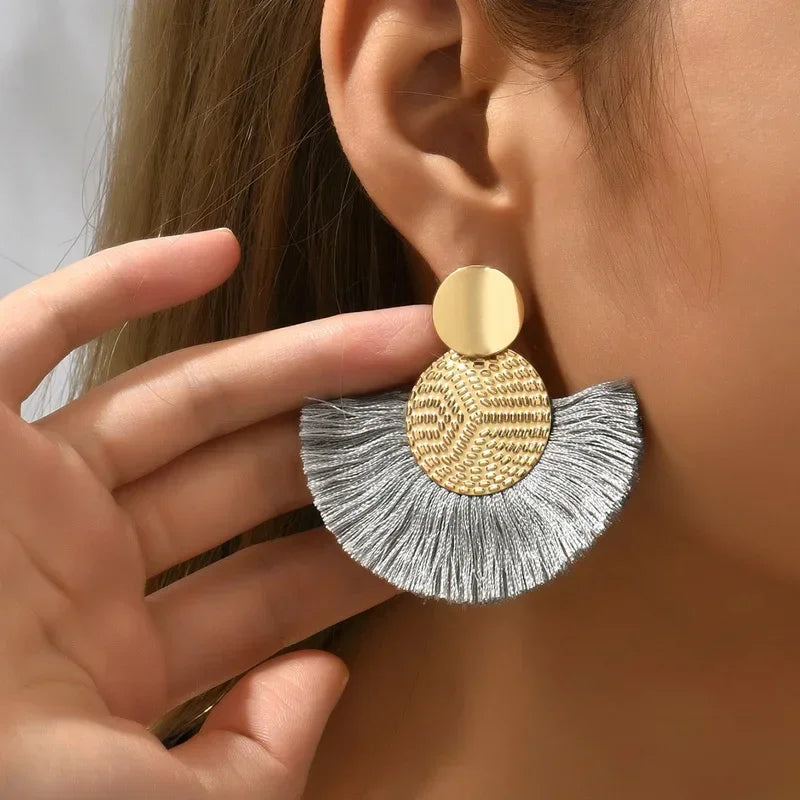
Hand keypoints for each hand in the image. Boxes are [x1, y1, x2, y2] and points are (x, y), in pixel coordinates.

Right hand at [0, 230, 436, 798]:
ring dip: (297, 360)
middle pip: (254, 481)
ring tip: (405, 334)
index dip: (371, 553)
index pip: (280, 591)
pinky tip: (214, 247)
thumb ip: (246, 767)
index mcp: (122, 659)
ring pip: (185, 398)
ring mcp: (19, 491)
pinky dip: (121, 281)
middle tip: (451, 408)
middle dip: (357, 442)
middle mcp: (80, 565)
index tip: (450, 514)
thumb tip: (326, 680)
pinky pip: (38, 327)